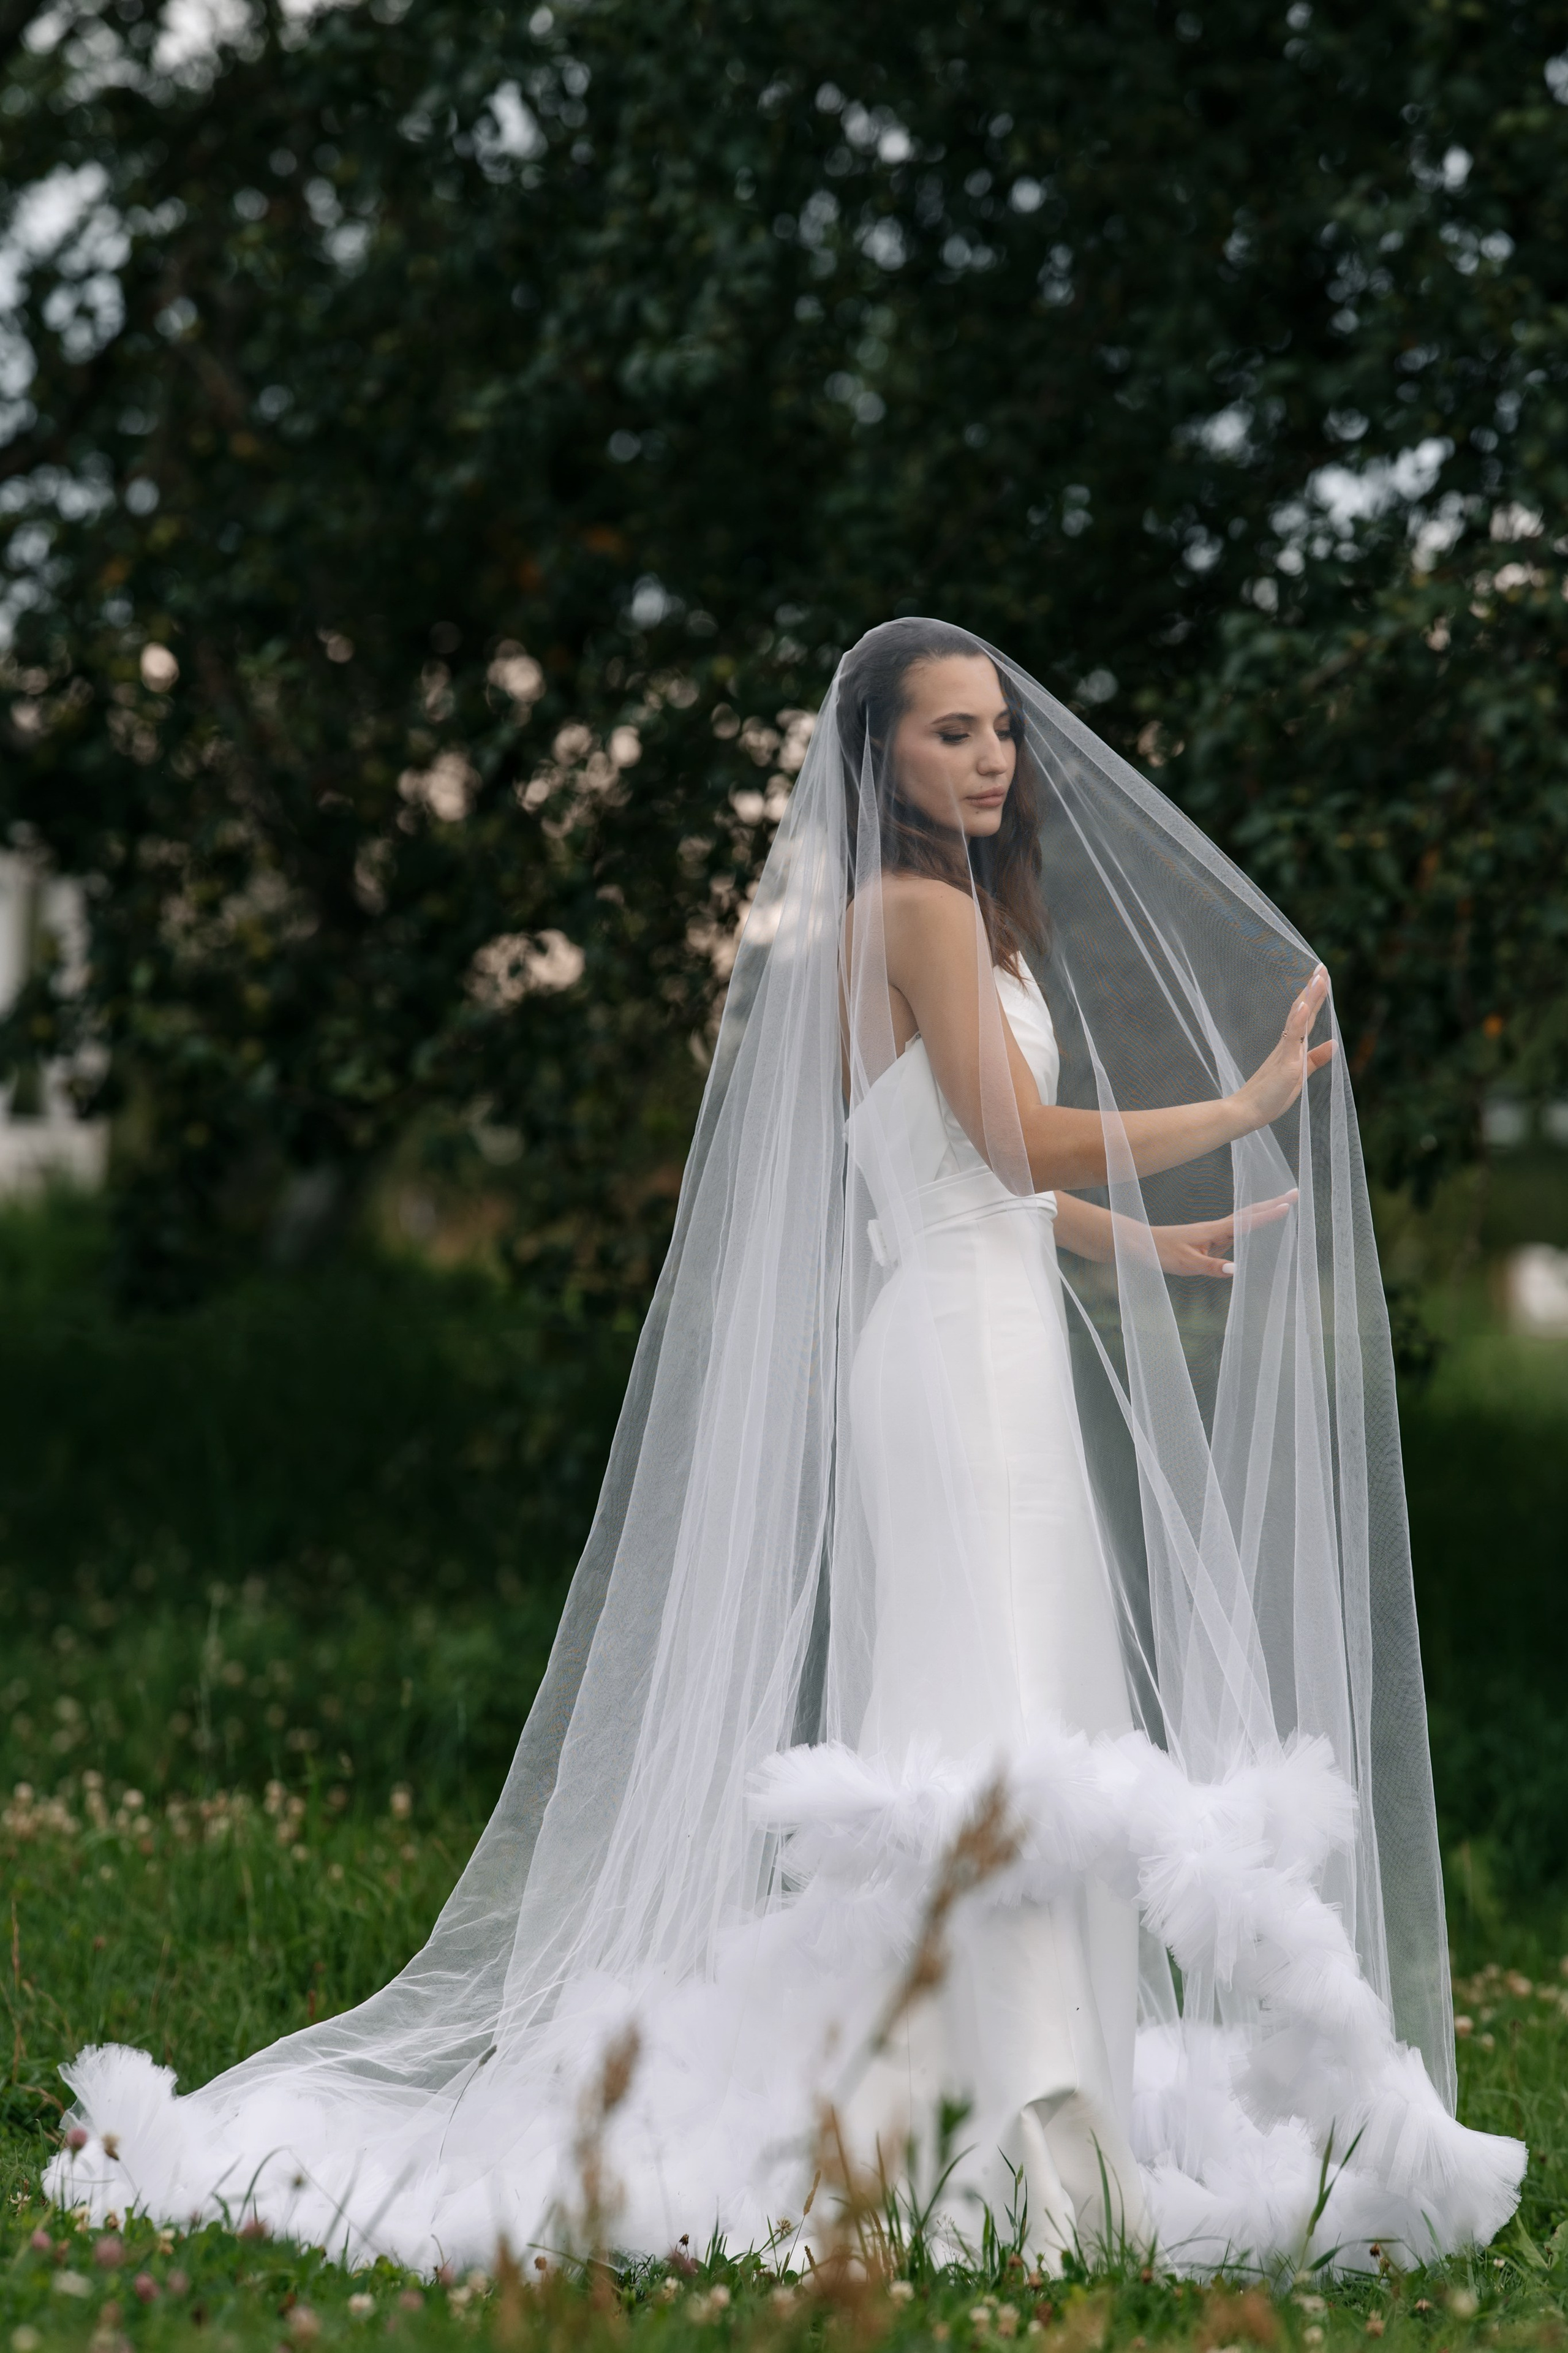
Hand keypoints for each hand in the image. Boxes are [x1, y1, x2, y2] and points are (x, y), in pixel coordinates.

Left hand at [1152, 1189, 1298, 1278]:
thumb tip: (1236, 1271)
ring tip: (1284, 1204)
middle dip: (1273, 1203)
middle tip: (1296, 1194)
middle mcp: (1215, 1228)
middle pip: (1249, 1213)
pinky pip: (1235, 1229)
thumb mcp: (1186, 1264)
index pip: (1245, 1222)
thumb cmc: (1161, 1252)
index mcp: (1213, 1231)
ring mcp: (1212, 1232)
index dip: (1267, 1216)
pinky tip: (1253, 1227)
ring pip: (1243, 1218)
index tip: (1288, 1206)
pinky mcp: (1207, 1238)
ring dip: (1264, 1211)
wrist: (1138, 1243)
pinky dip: (1249, 1223)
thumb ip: (1211, 1267)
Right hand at [1231, 965, 1334, 1135]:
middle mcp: (1288, 1043)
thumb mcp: (1300, 1075)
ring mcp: (1285, 1051)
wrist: (1246, 1112)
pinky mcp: (1283, 1061)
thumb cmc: (1270, 1096)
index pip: (1307, 1016)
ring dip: (1309, 997)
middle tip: (1321, 967)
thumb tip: (1334, 1043)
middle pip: (1304, 1010)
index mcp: (1293, 1046)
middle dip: (1314, 989)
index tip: (1322, 977)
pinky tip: (1303, 1005)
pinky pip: (1291, 1037)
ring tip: (1318, 977)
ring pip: (1299, 1018)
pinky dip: (1297, 1020)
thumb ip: (1316, 1058)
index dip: (1316, 997)